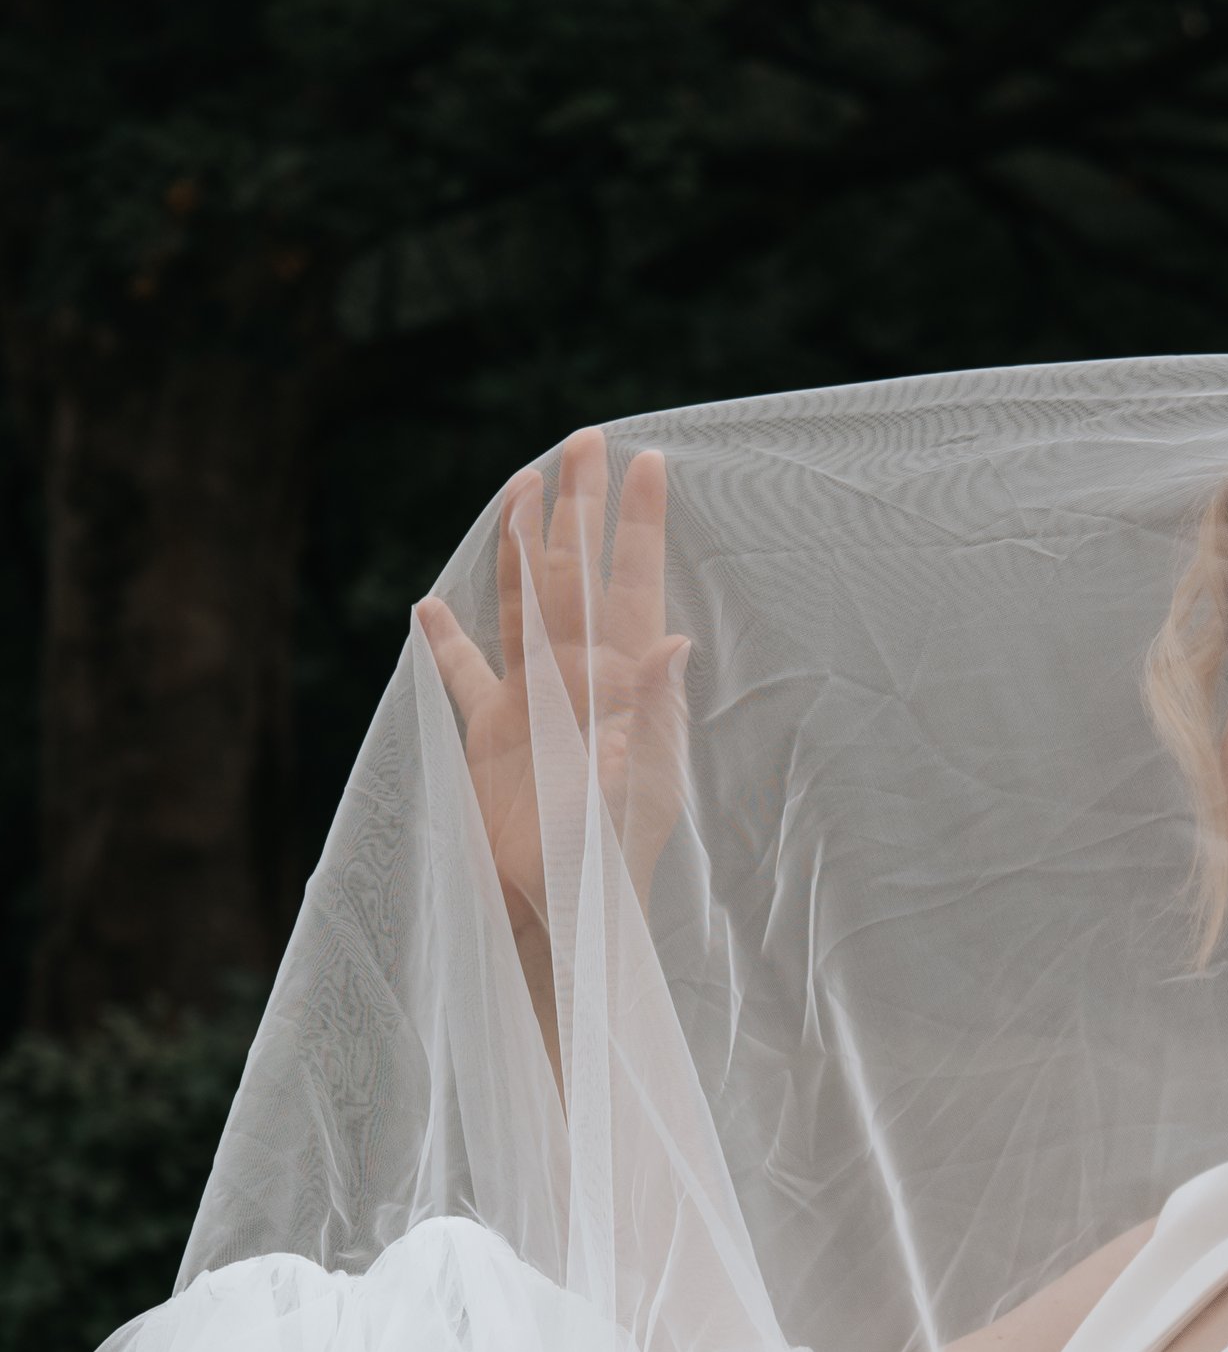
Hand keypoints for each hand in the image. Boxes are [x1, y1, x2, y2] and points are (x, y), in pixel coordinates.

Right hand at [416, 429, 688, 947]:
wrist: (561, 912)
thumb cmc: (612, 863)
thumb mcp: (642, 791)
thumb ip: (654, 716)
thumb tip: (675, 643)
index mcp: (617, 686)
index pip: (630, 586)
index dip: (638, 525)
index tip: (649, 461)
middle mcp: (573, 679)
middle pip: (575, 575)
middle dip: (582, 508)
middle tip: (586, 439)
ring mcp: (530, 701)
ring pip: (523, 602)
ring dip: (523, 546)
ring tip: (522, 487)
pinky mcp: (489, 734)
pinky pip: (463, 674)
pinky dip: (446, 641)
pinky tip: (428, 607)